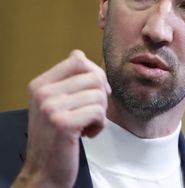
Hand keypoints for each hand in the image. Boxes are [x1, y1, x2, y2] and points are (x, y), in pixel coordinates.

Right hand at [12, 50, 110, 187]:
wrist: (43, 170)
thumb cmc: (55, 135)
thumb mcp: (54, 102)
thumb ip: (68, 79)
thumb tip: (82, 55)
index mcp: (41, 83)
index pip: (78, 59)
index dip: (95, 72)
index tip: (96, 90)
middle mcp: (43, 92)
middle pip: (94, 76)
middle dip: (101, 95)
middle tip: (93, 111)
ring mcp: (51, 108)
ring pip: (99, 94)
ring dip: (101, 112)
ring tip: (88, 124)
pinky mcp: (63, 124)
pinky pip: (99, 112)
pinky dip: (100, 125)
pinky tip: (88, 133)